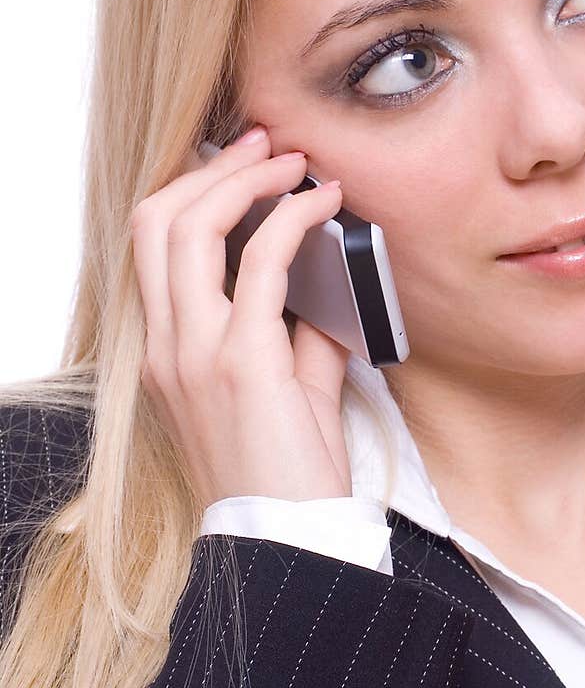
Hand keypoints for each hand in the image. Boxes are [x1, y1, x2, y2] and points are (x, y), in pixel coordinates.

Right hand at [131, 126, 352, 507]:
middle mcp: (168, 348)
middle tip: (264, 143)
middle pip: (157, 222)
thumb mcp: (286, 393)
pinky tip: (323, 204)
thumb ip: (298, 337)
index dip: (194, 190)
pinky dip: (290, 220)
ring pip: (188, 230)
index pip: (154, 246)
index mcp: (168, 353)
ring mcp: (195, 355)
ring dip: (244, 180)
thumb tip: (329, 284)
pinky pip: (259, 265)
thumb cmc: (286, 477)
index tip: (245, 163)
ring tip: (291, 162)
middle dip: (212, 168)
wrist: (287, 545)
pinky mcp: (241, 364)